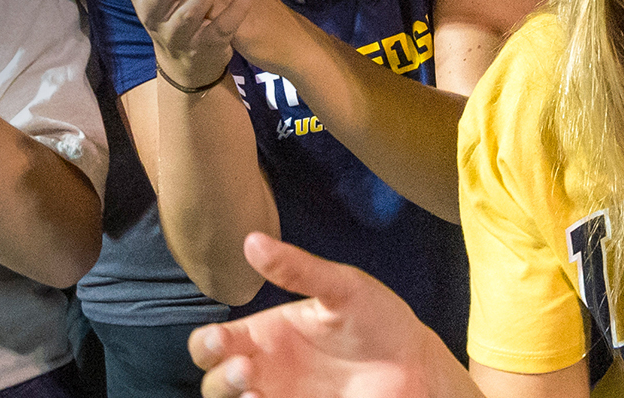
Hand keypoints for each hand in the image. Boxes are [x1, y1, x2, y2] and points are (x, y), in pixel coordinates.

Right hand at [189, 233, 447, 397]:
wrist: (417, 364)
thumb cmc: (379, 321)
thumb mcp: (342, 288)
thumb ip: (299, 270)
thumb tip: (252, 241)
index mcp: (266, 334)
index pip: (211, 344)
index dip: (206, 344)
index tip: (223, 339)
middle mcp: (266, 370)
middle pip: (214, 382)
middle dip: (220, 378)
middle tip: (247, 368)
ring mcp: (282, 397)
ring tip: (255, 393)